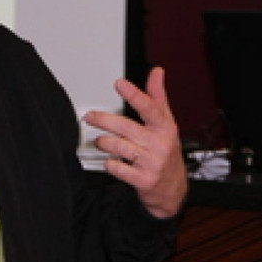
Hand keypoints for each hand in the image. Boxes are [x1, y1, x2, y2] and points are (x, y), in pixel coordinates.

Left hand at [83, 67, 186, 218]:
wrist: (172, 189)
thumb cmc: (166, 151)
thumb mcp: (166, 123)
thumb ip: (157, 97)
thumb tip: (156, 72)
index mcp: (165, 128)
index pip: (150, 108)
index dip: (134, 95)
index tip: (120, 84)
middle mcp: (159, 144)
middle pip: (127, 127)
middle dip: (104, 120)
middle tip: (89, 116)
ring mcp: (152, 163)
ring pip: (121, 147)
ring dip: (105, 142)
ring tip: (99, 141)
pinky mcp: (143, 180)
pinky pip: (120, 169)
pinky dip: (110, 164)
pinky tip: (108, 161)